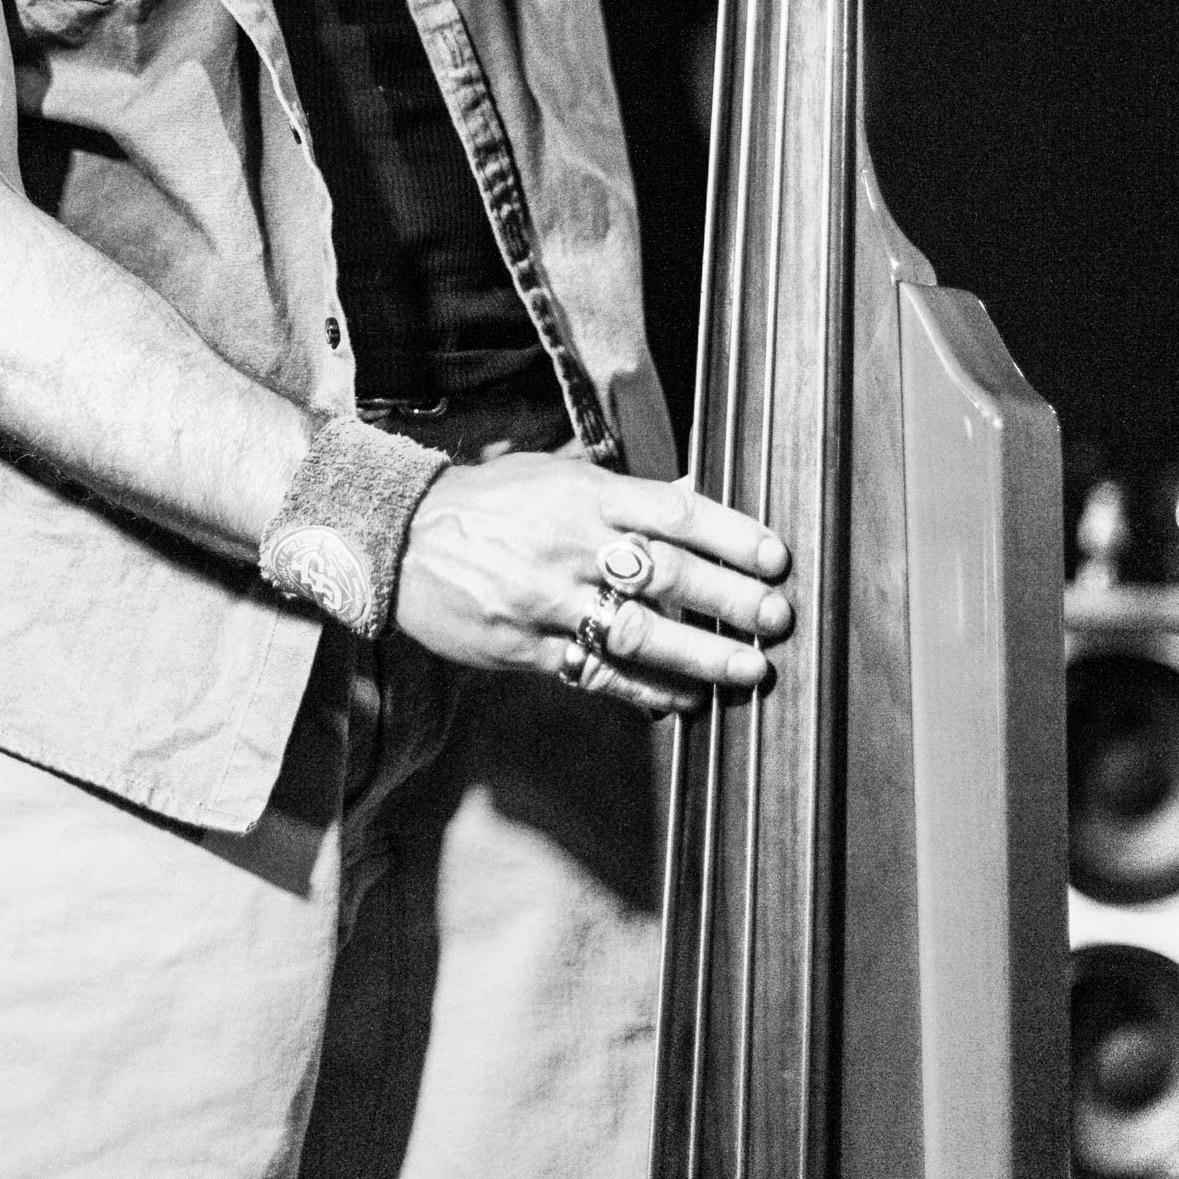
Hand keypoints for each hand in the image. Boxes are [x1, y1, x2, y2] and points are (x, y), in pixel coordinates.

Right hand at [392, 454, 792, 714]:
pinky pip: (597, 675)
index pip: (674, 512)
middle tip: (778, 619)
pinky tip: (684, 702)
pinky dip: (646, 692)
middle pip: (667, 575)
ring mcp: (547, 600)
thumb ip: (624, 491)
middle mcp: (571, 545)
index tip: (776, 557)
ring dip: (702, 657)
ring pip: (639, 633)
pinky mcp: (524, 648)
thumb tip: (694, 493)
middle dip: (731, 600)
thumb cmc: (491, 501)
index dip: (732, 535)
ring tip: (749, 672)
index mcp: (585, 495)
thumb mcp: (557, 475)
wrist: (400, 537)